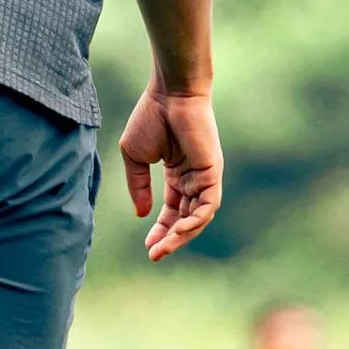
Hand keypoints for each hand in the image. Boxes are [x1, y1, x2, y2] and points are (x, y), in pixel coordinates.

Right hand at [120, 85, 220, 260]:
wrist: (169, 94)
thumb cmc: (150, 117)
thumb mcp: (135, 156)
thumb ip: (138, 185)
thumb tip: (141, 214)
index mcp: (178, 174)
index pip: (172, 210)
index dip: (161, 230)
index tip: (148, 246)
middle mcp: (194, 179)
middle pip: (185, 219)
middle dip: (170, 239)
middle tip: (154, 255)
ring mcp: (206, 177)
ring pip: (198, 218)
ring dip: (181, 236)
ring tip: (162, 249)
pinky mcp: (213, 173)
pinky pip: (207, 206)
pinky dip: (194, 222)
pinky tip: (177, 231)